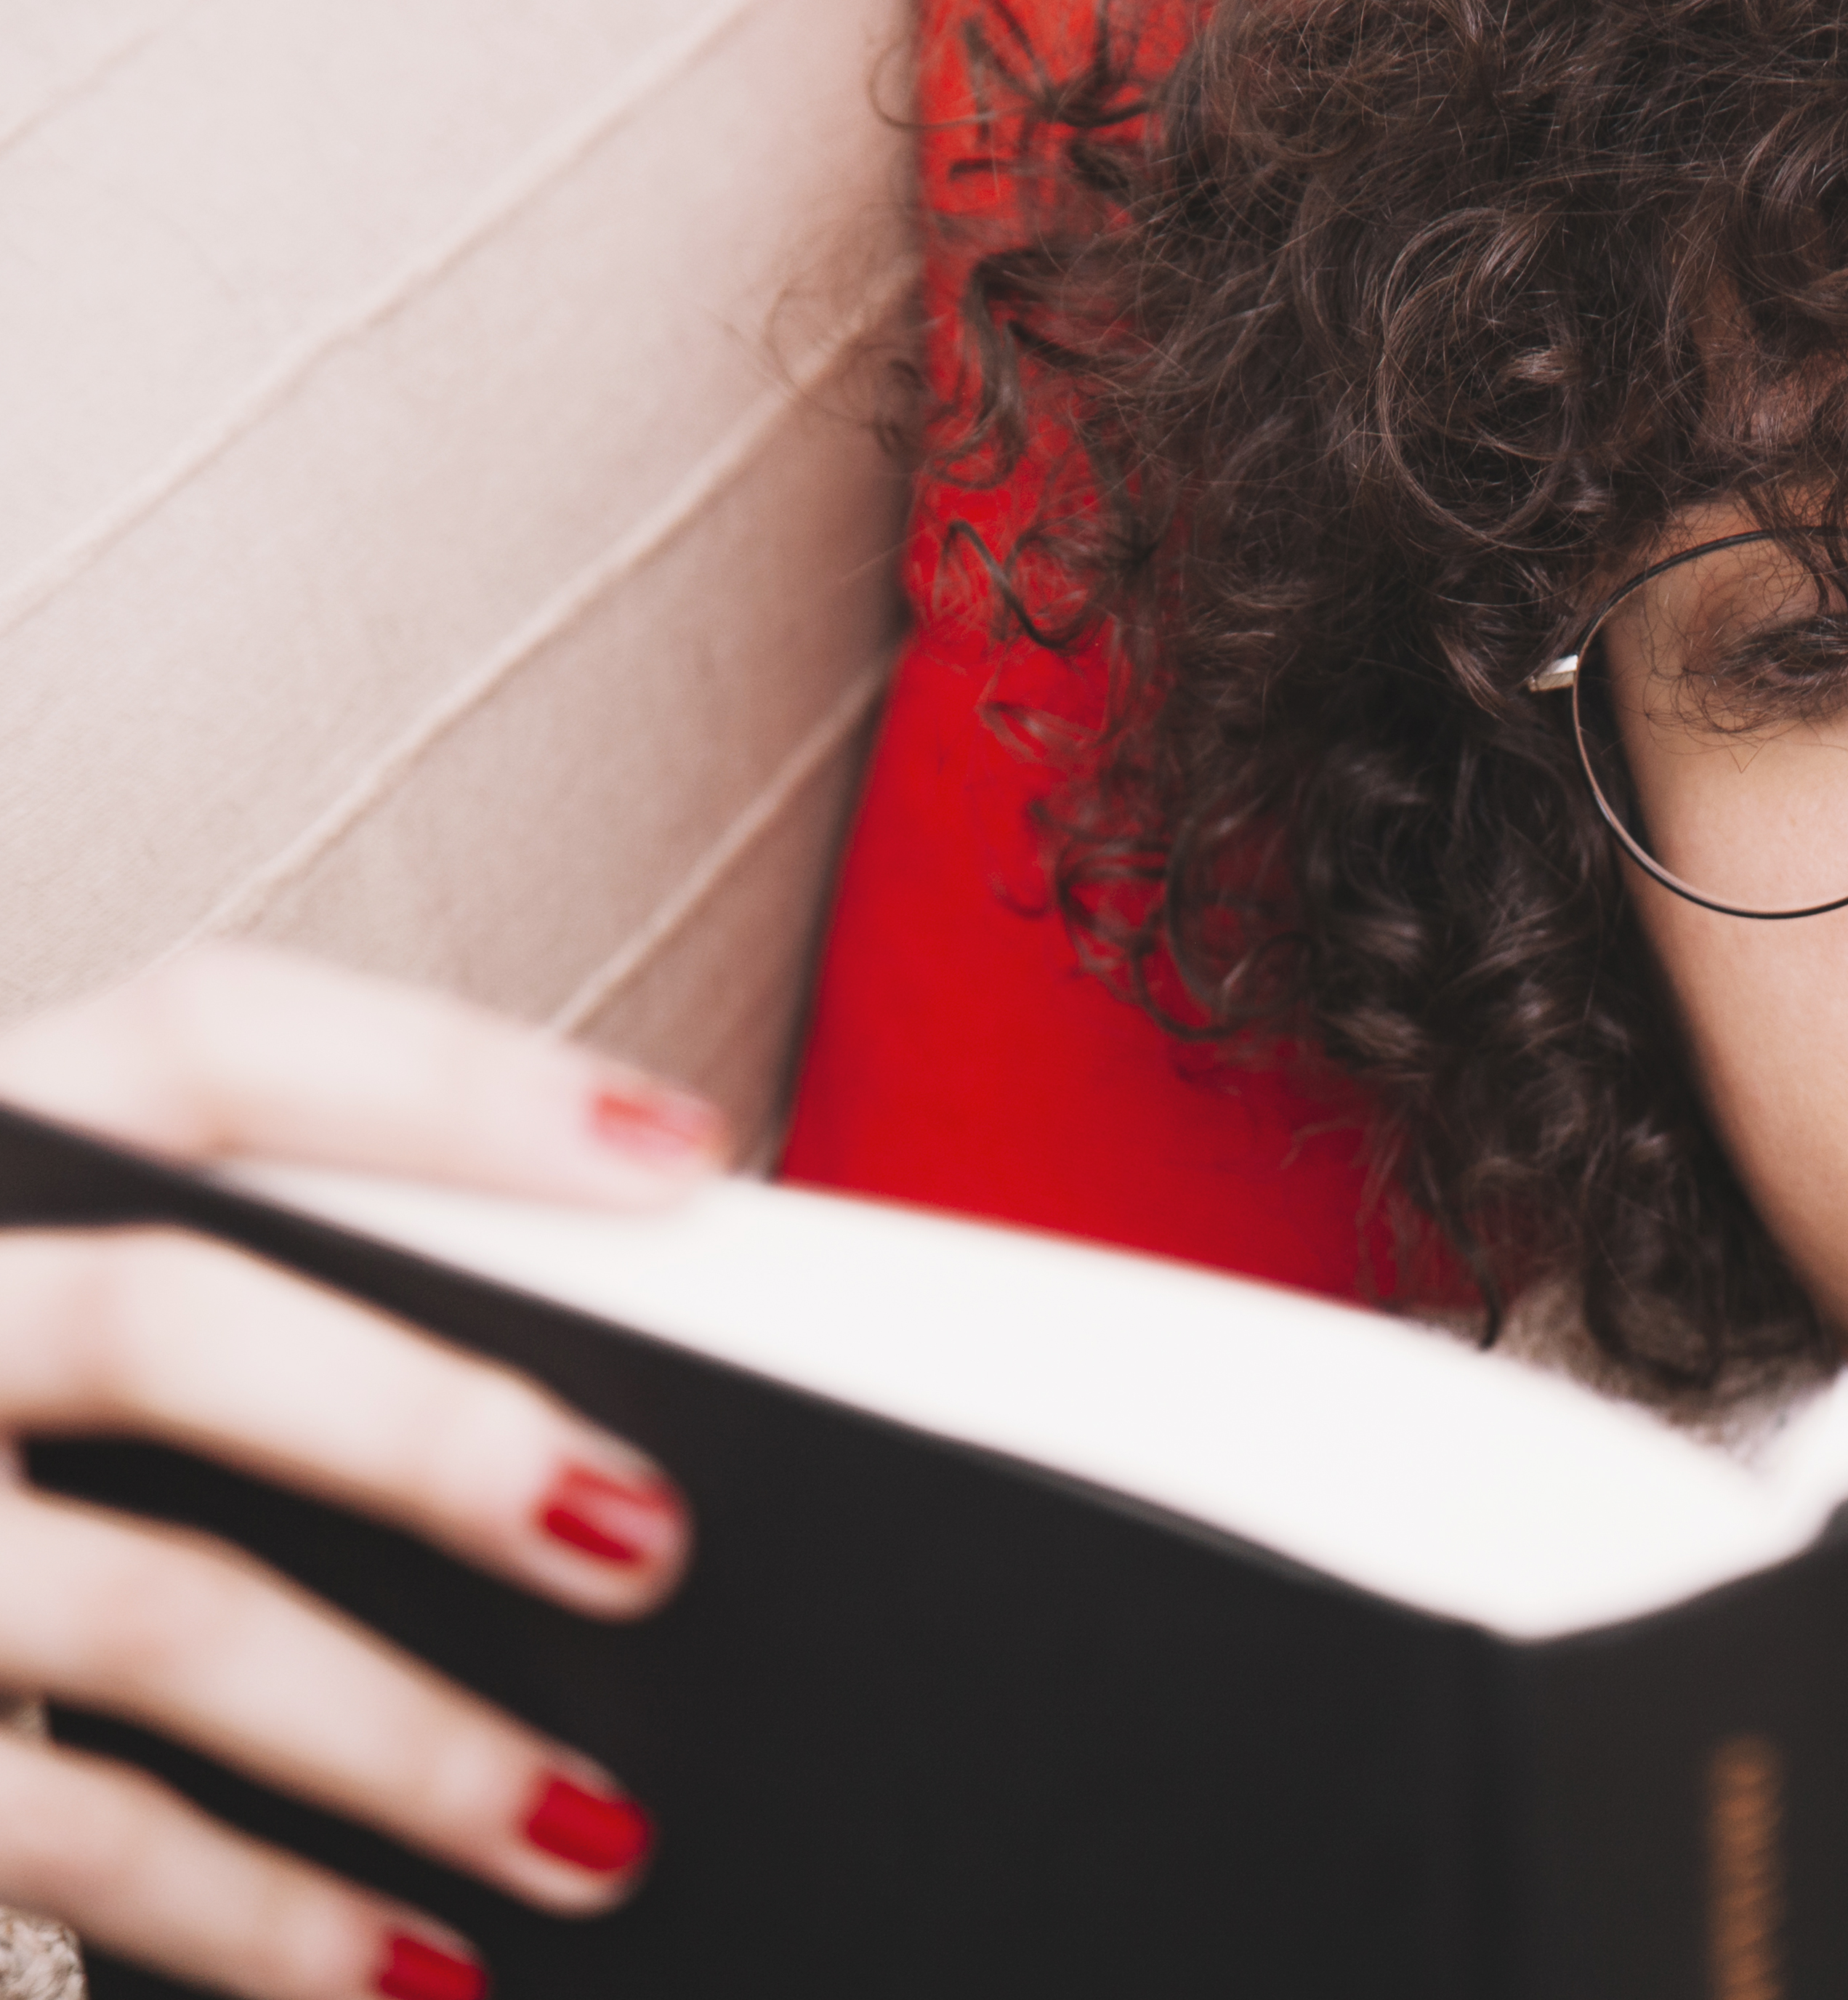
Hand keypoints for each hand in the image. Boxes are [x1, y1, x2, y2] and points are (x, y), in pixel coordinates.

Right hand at [0, 946, 726, 1999]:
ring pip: (141, 1608)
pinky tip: (415, 1969)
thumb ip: (275, 1326)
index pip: (202, 1041)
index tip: (680, 1156)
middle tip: (652, 1532)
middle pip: (163, 1318)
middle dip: (425, 1424)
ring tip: (594, 1827)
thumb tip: (603, 1470)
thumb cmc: (14, 1439)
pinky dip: (261, 1915)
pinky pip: (55, 1826)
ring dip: (398, 1737)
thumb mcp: (71, 1324)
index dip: (446, 1087)